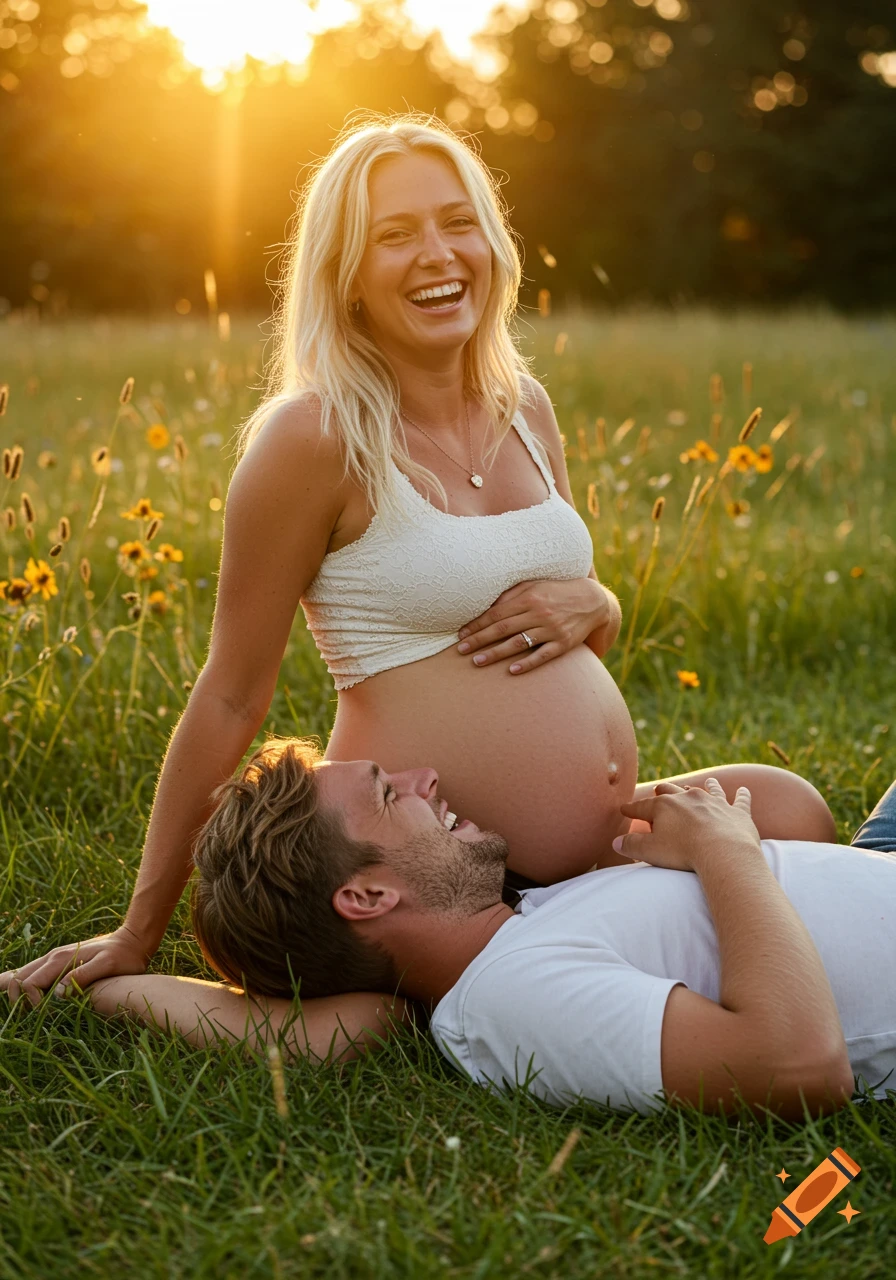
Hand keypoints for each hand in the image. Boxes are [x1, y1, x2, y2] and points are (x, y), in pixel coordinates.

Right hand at [0, 923, 152, 1006]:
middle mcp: (52, 958)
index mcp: (60, 959)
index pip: (29, 982)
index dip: (30, 1001)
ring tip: (26, 1011)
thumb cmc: (124, 956)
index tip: (44, 1013)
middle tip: (30, 1017)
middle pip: (18, 978)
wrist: (133, 940)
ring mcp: (54, 959)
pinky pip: (33, 974)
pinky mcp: (59, 963)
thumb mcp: (108, 965)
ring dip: (17, 993)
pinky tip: (26, 999)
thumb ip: (83, 976)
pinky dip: (24, 986)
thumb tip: (57, 994)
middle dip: (16, 999)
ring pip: (22, 974)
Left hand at [456, 577, 613, 673]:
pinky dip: (527, 664)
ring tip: (477, 661)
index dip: (477, 624)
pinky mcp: (564, 644)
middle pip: (503, 629)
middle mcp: (539, 613)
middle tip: (461, 650)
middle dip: (480, 640)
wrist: (593, 601)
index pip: (497, 614)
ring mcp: (552, 630)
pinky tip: (512, 671)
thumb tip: (488, 606)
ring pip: (518, 643)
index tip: (461, 634)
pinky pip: (543, 656)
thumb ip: (511, 595)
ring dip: (496, 653)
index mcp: (529, 598)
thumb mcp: (535, 586)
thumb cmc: (556, 591)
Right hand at [614, 778, 760, 871]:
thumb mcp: (649, 851)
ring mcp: (715, 802)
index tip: (624, 808)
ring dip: (705, 786)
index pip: (643, 806)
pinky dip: (742, 795)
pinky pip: (741, 800)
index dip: (632, 808)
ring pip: (708, 789)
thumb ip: (631, 846)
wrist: (724, 853)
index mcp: (665, 806)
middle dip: (663, 790)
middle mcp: (689, 798)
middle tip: (659, 789)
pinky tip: (745, 790)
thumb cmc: (683, 852)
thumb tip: (616, 842)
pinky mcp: (737, 812)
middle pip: (672, 790)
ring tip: (705, 782)